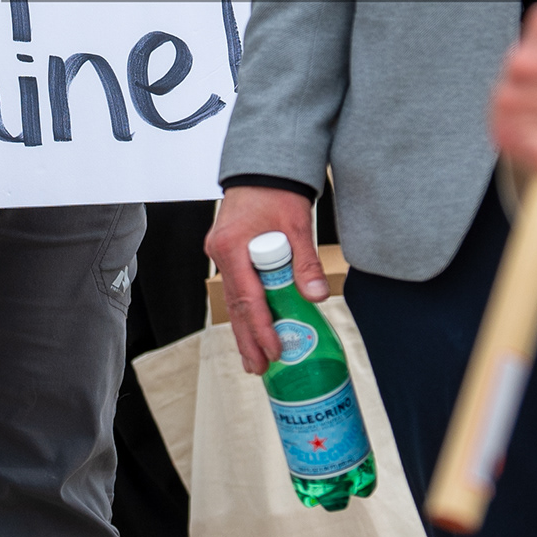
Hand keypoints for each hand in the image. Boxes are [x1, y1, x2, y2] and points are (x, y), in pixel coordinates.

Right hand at [205, 185, 326, 377]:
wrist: (264, 167)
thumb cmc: (278, 190)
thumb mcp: (297, 224)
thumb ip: (306, 262)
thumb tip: (315, 296)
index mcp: (233, 247)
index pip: (247, 298)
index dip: (261, 328)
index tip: (274, 351)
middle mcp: (221, 253)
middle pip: (234, 307)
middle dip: (248, 340)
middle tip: (258, 369)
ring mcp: (223, 254)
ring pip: (233, 301)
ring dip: (244, 331)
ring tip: (252, 361)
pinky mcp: (230, 253)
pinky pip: (237, 289)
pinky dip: (246, 311)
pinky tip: (253, 330)